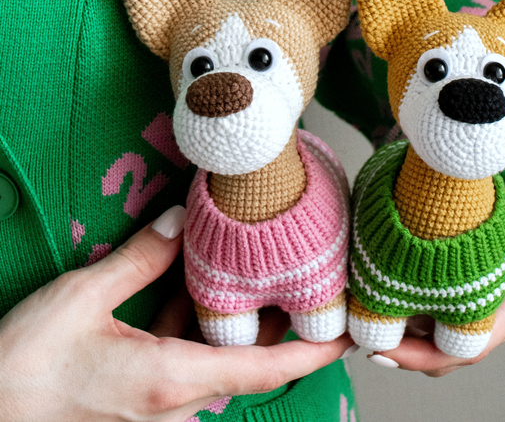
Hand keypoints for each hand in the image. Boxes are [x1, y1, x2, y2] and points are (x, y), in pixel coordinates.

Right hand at [0, 206, 353, 421]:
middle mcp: (177, 402)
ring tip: (259, 279)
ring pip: (220, 362)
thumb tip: (178, 222)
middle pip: (250, 362)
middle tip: (308, 284)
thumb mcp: (81, 300)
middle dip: (281, 326)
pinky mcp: (142, 402)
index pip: (266, 367)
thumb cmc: (23, 367)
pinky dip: (199, 332)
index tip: (351, 338)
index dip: (314, 352)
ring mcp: (160, 408)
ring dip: (238, 324)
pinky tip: (190, 295)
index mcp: (174, 379)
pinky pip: (188, 366)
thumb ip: (139, 259)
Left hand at [367, 177, 504, 375]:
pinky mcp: (462, 289)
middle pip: (447, 352)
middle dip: (405, 354)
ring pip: (436, 337)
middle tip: (364, 340)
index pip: (470, 347)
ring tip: (362, 322)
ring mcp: (478, 303)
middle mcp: (497, 313)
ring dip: (402, 336)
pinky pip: (432, 313)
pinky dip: (405, 313)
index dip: (427, 356)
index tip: (387, 350)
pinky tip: (378, 299)